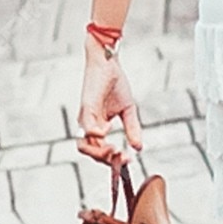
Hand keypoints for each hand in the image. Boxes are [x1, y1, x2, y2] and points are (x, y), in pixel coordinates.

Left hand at [76, 34, 142, 167]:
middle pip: (88, 150)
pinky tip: (105, 133)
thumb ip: (132, 129)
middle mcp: (88, 123)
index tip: (129, 160)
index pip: (99, 149)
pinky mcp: (87, 105)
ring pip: (84, 143)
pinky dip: (93, 133)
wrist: (107, 62)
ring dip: (99, 152)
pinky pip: (86, 125)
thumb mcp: (128, 110)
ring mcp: (86, 116)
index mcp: (97, 125)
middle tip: (123, 159)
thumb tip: (138, 148)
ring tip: (115, 151)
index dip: (112, 159)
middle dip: (105, 159)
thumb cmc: (115, 83)